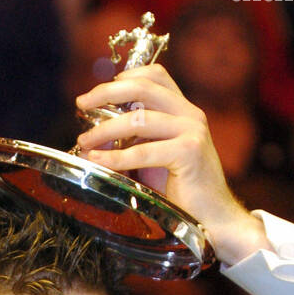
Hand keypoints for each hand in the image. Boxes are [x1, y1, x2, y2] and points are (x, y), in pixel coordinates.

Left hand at [75, 63, 267, 264]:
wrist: (213, 218)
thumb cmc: (181, 191)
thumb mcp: (153, 157)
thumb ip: (133, 140)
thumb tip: (94, 135)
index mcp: (184, 111)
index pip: (155, 76)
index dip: (125, 77)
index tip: (98, 92)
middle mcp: (190, 114)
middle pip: (143, 87)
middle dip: (106, 93)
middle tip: (81, 104)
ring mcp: (192, 130)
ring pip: (138, 118)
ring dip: (105, 129)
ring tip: (85, 141)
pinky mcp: (189, 151)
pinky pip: (144, 150)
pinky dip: (116, 157)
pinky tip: (98, 161)